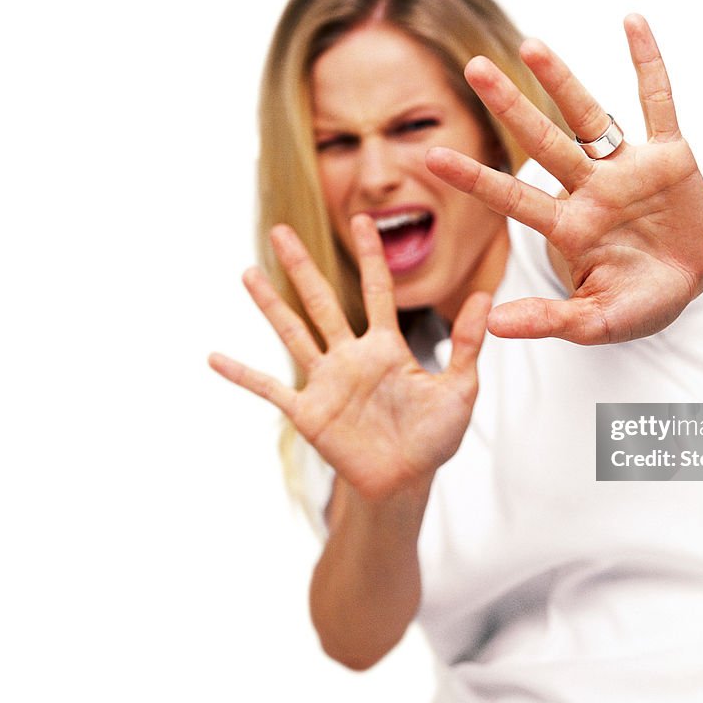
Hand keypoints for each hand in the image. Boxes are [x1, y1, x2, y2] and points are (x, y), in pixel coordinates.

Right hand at [208, 219, 490, 500]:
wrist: (405, 483)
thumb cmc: (433, 437)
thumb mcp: (459, 389)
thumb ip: (468, 345)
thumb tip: (488, 297)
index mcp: (387, 347)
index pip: (377, 291)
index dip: (370, 256)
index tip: (362, 219)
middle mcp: (351, 356)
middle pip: (321, 301)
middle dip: (302, 267)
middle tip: (281, 230)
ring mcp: (326, 382)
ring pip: (292, 333)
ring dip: (270, 304)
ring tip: (247, 272)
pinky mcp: (308, 412)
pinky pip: (270, 389)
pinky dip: (242, 375)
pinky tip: (214, 357)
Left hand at [425, 14, 702, 345]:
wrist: (691, 285)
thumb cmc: (638, 304)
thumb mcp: (595, 322)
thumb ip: (547, 319)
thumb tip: (491, 326)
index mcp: (568, 227)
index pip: (512, 198)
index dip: (474, 177)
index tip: (431, 155)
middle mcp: (590, 189)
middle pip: (544, 142)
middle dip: (510, 108)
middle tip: (473, 68)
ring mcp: (628, 169)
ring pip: (589, 117)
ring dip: (561, 81)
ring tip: (530, 45)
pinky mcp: (670, 156)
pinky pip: (658, 102)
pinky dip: (648, 64)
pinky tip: (631, 22)